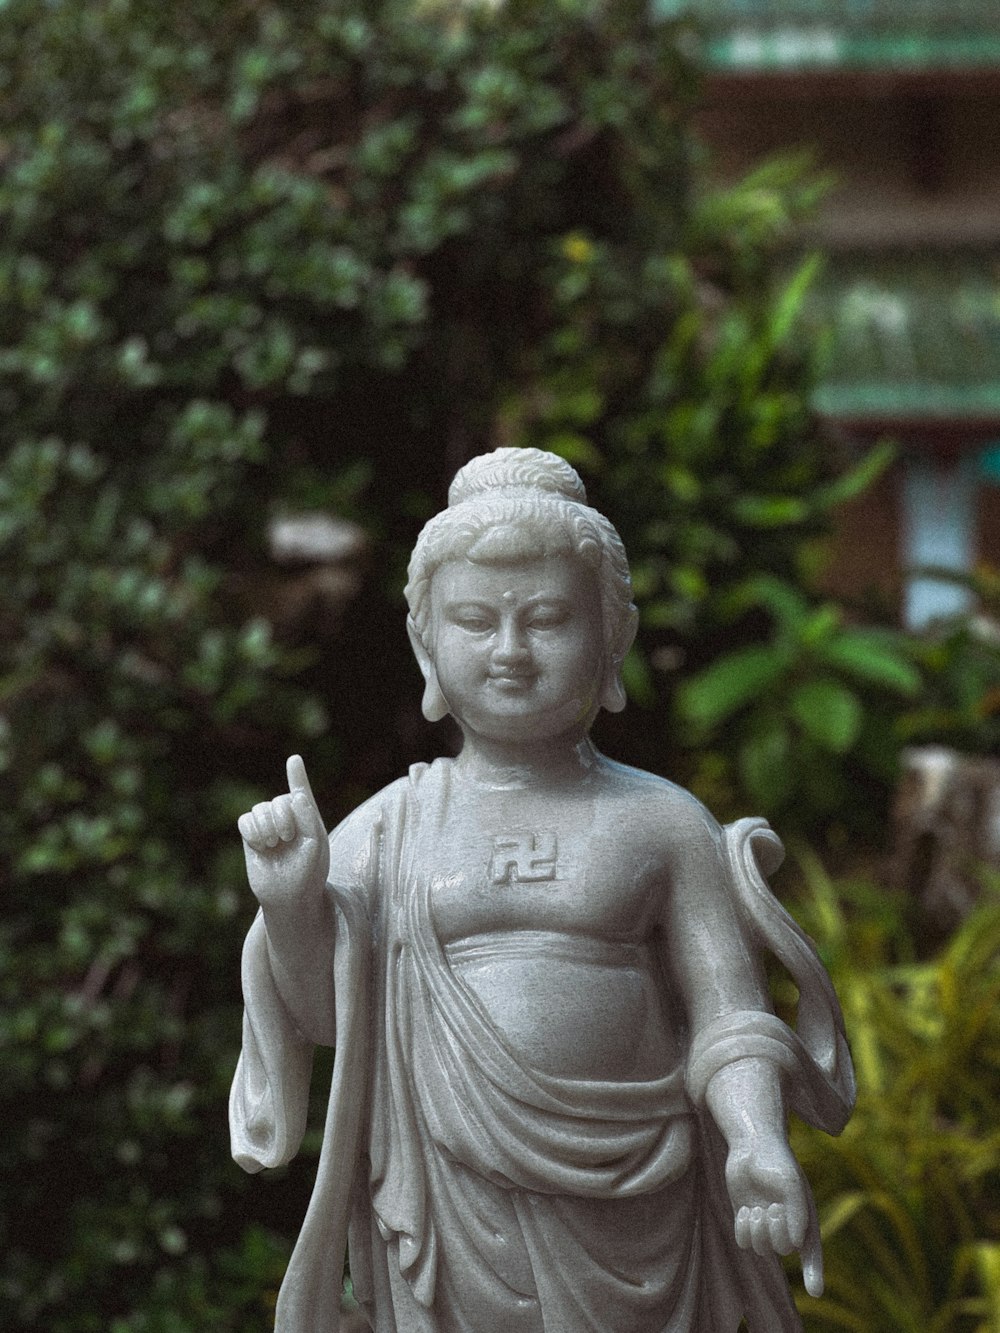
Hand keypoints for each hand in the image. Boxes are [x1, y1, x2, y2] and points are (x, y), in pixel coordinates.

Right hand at [238, 755, 329, 908]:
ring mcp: (268, 827)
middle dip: (283, 817)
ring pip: (260, 808)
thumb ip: (309, 817)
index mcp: (307, 818)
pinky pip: (244, 821)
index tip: (294, 760)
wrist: (290, 897)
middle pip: (279, 800)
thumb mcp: (316, 844)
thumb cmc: (309, 872)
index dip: (297, 776)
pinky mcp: (250, 837)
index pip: (301, 793)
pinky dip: (253, 830)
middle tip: (287, 838)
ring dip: (267, 825)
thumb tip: (296, 795)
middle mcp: (287, 819)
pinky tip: (261, 845)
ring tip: (274, 844)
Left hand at [726, 1136, 823, 1296]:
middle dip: (776, 1233)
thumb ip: (797, 1213)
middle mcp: (786, 1224)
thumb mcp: (790, 1183)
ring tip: (756, 1209)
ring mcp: (765, 1223)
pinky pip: (744, 1242)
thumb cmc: (775, 1161)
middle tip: (772, 1208)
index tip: (815, 1291)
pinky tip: (745, 1210)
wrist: (750, 1144)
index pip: (811, 1251)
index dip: (814, 1272)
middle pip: (783, 1250)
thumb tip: (796, 1245)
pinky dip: (743, 1229)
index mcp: (804, 1217)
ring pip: (762, 1249)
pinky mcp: (746, 1220)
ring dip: (758, 1232)